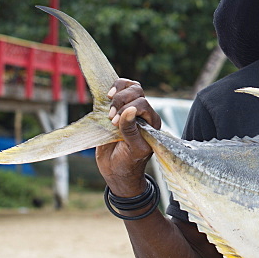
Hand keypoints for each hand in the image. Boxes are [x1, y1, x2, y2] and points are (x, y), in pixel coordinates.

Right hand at [95, 78, 162, 196]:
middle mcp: (143, 114)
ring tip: (109, 106)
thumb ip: (131, 130)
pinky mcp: (117, 109)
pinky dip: (112, 88)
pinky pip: (118, 91)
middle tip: (111, 118)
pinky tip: (107, 96)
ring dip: (117, 93)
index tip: (115, 123)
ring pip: (130, 87)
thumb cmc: (129, 162)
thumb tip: (130, 109)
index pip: (142, 104)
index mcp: (152, 123)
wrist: (116, 170)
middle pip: (136, 91)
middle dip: (121, 101)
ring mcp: (130, 109)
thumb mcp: (133, 149)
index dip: (128, 110)